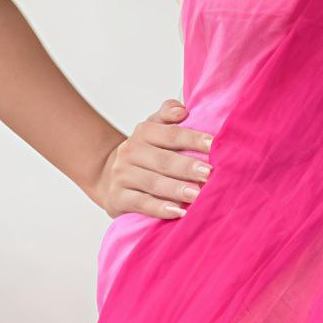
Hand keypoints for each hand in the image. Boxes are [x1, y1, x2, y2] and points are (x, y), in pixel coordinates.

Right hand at [91, 98, 214, 219]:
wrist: (108, 176)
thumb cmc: (143, 153)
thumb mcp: (153, 129)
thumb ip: (167, 115)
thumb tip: (182, 110)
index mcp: (143, 132)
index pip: (171, 134)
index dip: (193, 139)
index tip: (213, 145)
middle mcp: (130, 152)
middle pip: (163, 160)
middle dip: (187, 167)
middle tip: (208, 173)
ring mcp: (122, 175)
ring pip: (153, 183)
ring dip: (176, 189)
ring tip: (197, 195)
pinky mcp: (117, 197)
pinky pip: (141, 203)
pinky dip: (160, 208)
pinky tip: (178, 212)